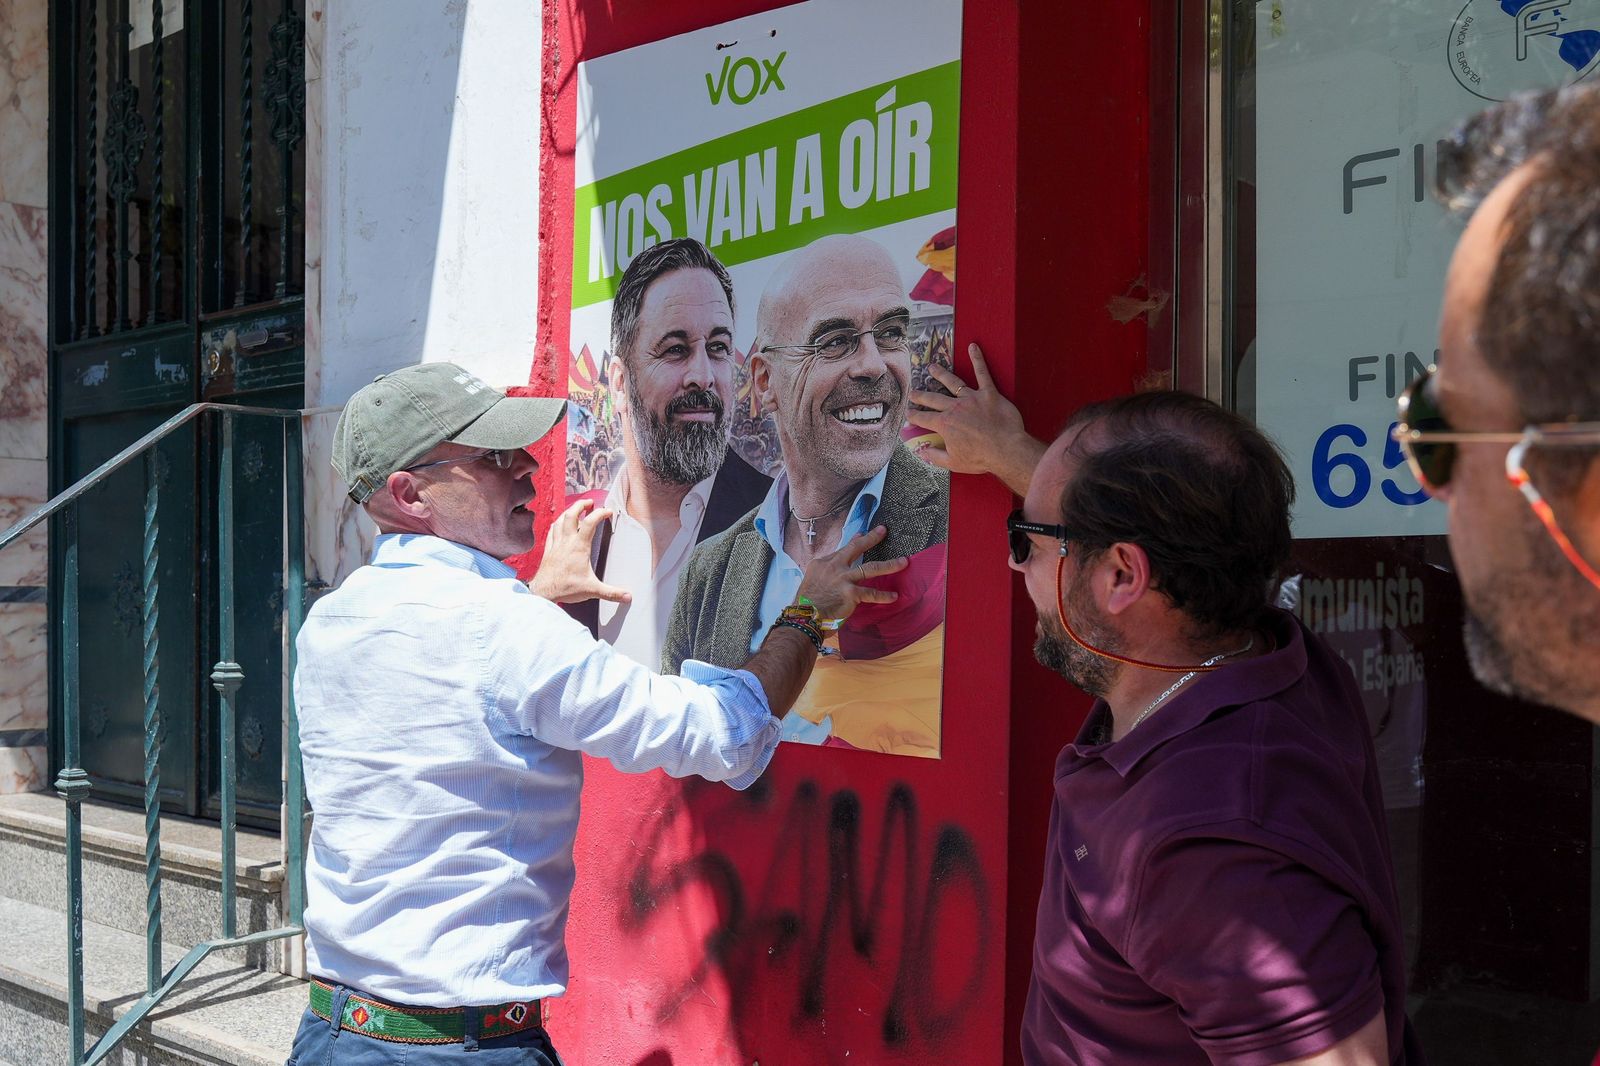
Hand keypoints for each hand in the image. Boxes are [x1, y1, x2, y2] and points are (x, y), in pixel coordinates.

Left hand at [530, 500, 632, 604]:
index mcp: (579, 547)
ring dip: (568, 511)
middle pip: (571, 514)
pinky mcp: (548, 550)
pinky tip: (559, 524)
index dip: (600, 513)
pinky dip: (557, 523)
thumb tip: (628, 597)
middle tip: (589, 502)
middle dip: (581, 505)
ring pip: (560, 520)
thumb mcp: (592, 590)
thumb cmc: (566, 589)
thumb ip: (611, 593)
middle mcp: (566, 542)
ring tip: (576, 509)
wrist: (543, 593)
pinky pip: (552, 531)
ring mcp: (556, 544)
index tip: (608, 511)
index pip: (590, 523)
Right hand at [794, 525, 907, 622]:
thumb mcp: (811, 580)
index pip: (842, 549)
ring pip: (871, 568)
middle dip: (872, 538)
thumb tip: (834, 567)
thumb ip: (825, 572)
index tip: (863, 534)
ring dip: (889, 565)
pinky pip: (871, 593)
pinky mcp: (851, 593)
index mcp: (822, 563)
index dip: (854, 541)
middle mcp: (833, 566)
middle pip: (856, 548)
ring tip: (903, 562)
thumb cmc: (805, 603)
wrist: (804, 617)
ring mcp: (843, 578)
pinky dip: (884, 596)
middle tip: (883, 530)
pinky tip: (894, 596)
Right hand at [909, 342, 1043, 495]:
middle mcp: (955, 408)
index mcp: (945, 424)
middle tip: (913, 393)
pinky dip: (978, 359)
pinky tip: (973, 347)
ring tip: (931, 368)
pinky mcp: (989, 393)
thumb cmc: (981, 458)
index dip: (914, 416)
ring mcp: (971, 398)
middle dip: (921, 396)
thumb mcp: (953, 462)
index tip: (909, 414)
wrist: (1006, 450)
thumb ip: (935, 456)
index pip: (924, 418)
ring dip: (940, 374)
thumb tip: (923, 452)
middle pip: (933, 398)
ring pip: (952, 382)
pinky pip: (982, 373)